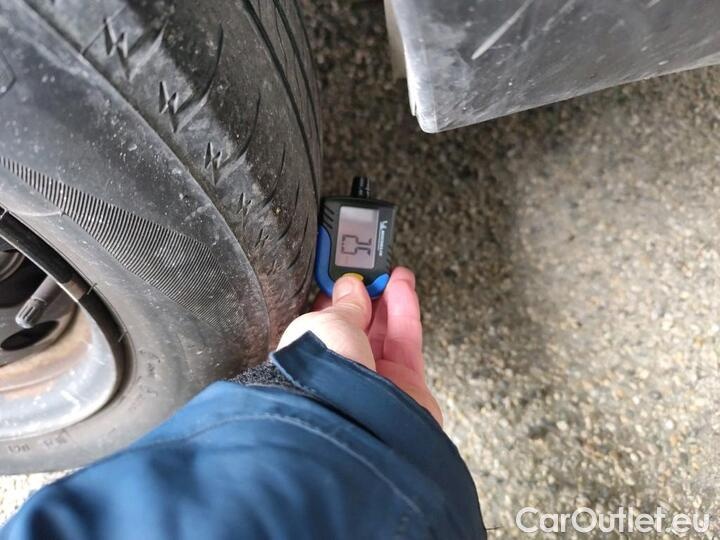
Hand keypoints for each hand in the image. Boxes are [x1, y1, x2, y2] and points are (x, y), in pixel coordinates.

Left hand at [278, 267, 441, 424]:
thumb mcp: (325, 324)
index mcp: (309, 364)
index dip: (336, 299)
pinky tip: (402, 286)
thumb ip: (345, 304)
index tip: (344, 275)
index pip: (325, 326)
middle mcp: (341, 376)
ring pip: (384, 333)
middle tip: (372, 271)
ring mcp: (375, 384)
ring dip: (389, 299)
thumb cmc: (321, 376)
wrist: (353, 419)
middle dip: (366, 298)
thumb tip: (351, 286)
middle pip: (358, 330)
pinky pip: (406, 341)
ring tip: (392, 272)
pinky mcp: (406, 389)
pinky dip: (406, 310)